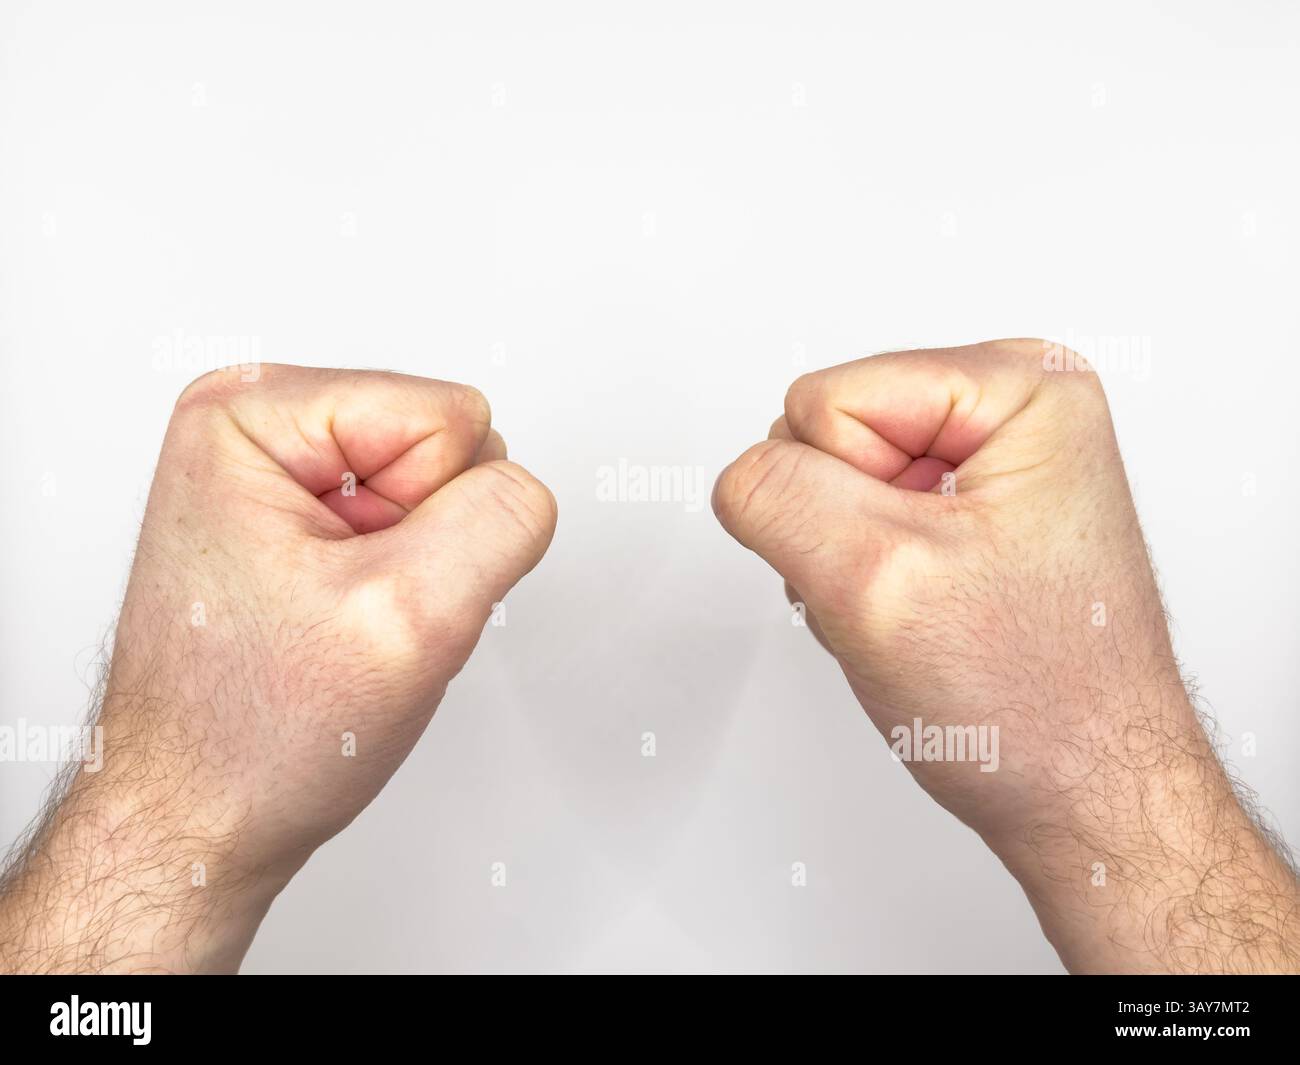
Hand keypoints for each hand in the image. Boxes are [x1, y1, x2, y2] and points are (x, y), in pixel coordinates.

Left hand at [0, 365, 556, 972]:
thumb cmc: (251, 733)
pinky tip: (347, 625)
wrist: (199, 814)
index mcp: (250, 414)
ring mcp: (278, 475)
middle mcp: (256, 428)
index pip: (450, 417)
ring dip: (419, 570)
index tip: (368, 587)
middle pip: (444, 444)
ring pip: (440, 491)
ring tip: (349, 622)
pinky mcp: (301, 516)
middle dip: (428, 542)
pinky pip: (415, 526)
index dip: (434, 521)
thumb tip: (522, 487)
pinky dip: (403, 585)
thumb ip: (499, 521)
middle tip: (361, 608)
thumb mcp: (408, 617)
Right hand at [713, 338, 1299, 972]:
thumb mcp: (877, 582)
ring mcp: (987, 464)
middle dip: (839, 529)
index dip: (839, 499)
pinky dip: (864, 580)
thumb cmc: (1038, 704)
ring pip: (828, 483)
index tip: (908, 563)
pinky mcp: (965, 510)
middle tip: (909, 593)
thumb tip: (742, 475)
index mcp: (1022, 385)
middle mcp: (1010, 410)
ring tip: (922, 612)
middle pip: (825, 433)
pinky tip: (922, 617)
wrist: (1085, 790)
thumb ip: (779, 498)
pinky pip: (851, 519)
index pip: (824, 401)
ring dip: (848, 563)